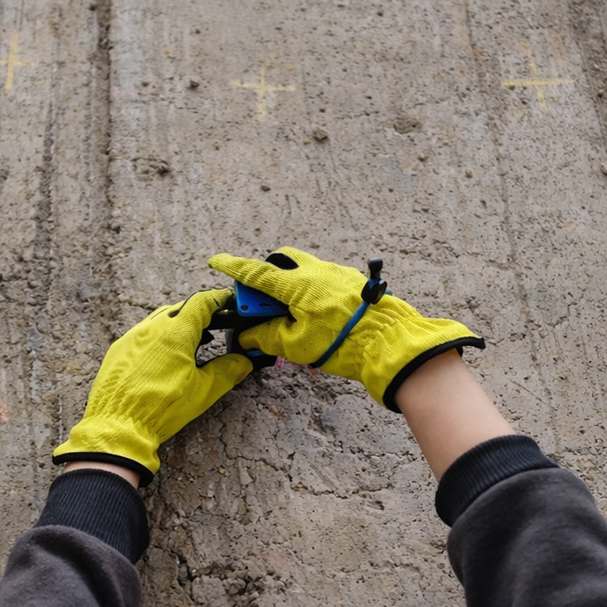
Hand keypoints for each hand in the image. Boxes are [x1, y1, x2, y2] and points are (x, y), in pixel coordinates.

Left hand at [53, 288, 252, 484]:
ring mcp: (131, 337)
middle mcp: (151, 327)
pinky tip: (166, 356)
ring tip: (195, 342)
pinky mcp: (119, 350)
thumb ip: (227, 371)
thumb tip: (244, 361)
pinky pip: (143, 334)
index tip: (229, 301)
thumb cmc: (161, 408)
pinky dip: (159, 337)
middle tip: (216, 325)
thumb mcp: (203, 391)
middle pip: (180, 308)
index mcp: (175, 332)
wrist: (119, 426)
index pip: (201, 302)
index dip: (218, 299)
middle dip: (200, 314)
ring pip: (160, 320)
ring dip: (179, 325)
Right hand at [207, 247, 483, 410]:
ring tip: (290, 320)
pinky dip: (309, 295)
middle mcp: (315, 271)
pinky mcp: (350, 283)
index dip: (233, 267)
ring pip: (302, 271)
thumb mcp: (296, 345)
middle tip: (260, 306)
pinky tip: (315, 320)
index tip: (217, 261)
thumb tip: (250, 333)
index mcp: (297, 284)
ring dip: (289, 289)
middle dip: (265, 278)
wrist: (389, 342)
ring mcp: (335, 274)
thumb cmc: (343, 343)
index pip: (255, 273)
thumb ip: (267, 336)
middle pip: (280, 262)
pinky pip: (321, 281)